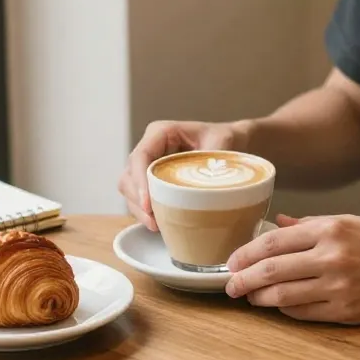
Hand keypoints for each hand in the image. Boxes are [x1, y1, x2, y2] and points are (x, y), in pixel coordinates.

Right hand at [118, 120, 250, 230]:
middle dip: (137, 200)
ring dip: (139, 210)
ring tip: (156, 226)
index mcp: (161, 133)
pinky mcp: (152, 183)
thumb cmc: (224, 138)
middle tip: (153, 222)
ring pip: (129, 190)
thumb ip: (215, 159)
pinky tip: (159, 225)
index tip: (148, 204)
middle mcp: (150, 148)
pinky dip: (146, 213)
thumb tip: (212, 185)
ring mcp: (148, 166)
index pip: (140, 156)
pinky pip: (140, 199)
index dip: (139, 181)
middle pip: (128, 176)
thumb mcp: (223, 142)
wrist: (230, 143)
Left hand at [225, 214, 359, 323]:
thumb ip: (311, 226)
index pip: (274, 241)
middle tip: (230, 285)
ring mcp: (339, 286)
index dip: (246, 253)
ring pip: (282, 296)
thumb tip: (277, 224)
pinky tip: (279, 306)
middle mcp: (332, 256)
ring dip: (259, 298)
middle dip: (243, 279)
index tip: (232, 260)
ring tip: (249, 297)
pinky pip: (303, 313)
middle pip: (271, 270)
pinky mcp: (346, 310)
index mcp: (332, 229)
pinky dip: (285, 310)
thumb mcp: (352, 223)